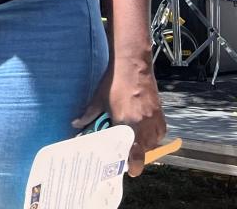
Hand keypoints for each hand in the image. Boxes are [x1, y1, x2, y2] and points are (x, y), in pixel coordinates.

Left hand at [73, 59, 165, 176]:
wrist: (132, 65)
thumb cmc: (114, 82)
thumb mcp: (98, 100)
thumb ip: (88, 115)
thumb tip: (75, 125)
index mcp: (127, 122)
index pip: (134, 151)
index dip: (134, 164)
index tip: (130, 172)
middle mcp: (143, 124)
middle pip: (143, 150)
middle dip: (135, 155)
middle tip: (126, 156)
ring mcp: (154, 119)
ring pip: (152, 142)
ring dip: (143, 146)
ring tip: (132, 142)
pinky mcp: (160, 114)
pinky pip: (159, 133)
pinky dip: (152, 136)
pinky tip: (142, 132)